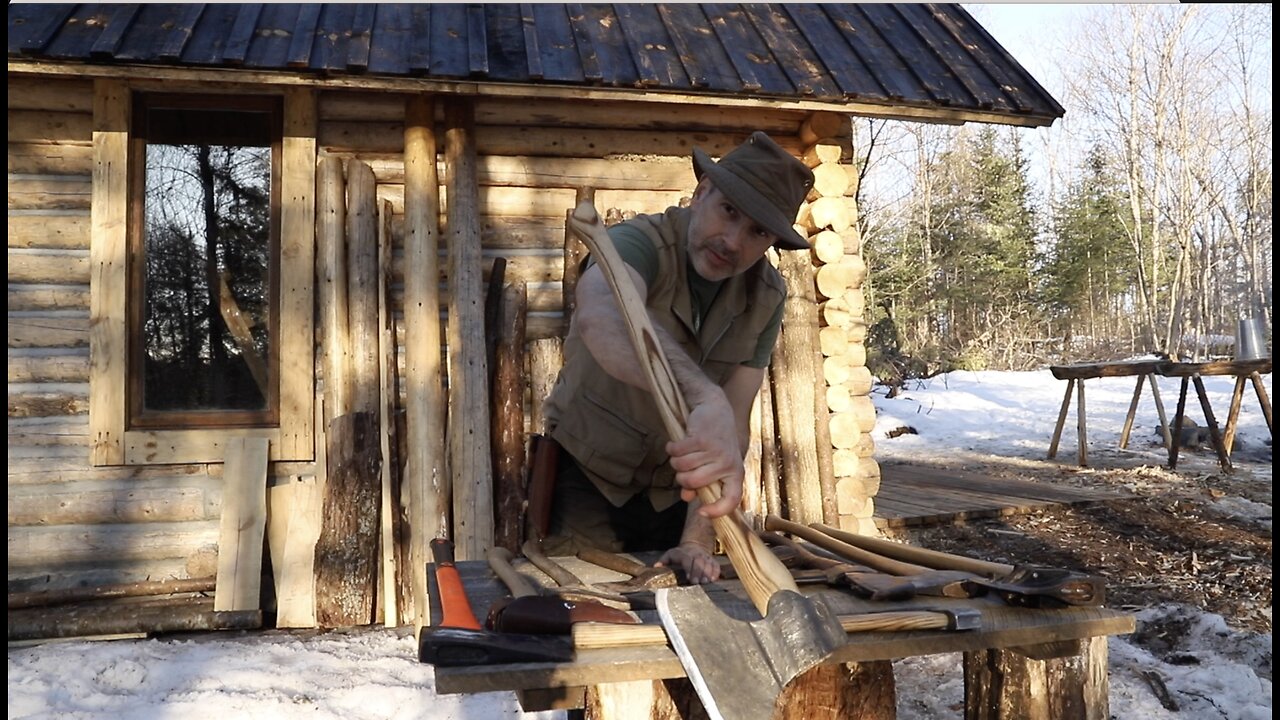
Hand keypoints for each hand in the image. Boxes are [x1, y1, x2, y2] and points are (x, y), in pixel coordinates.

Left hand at [657, 542, 720, 583]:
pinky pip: (716, 565)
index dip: (689, 568)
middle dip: (699, 572)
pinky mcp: (712, 560)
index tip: (689, 578)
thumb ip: (663, 561)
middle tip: (698, 582)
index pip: (687, 560)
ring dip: (707, 572)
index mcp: (685, 554)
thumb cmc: (680, 554)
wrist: (694, 546)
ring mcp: (705, 557)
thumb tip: (655, 566)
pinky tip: (713, 579)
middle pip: (699, 562)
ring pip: (708, 563)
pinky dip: (715, 572)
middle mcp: (696, 554)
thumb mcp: (670, 555)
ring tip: (706, 581)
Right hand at [666, 397, 743, 517]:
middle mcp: (727, 464)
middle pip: (692, 482)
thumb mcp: (715, 463)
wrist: (715, 407)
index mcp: (735, 473)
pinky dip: (671, 447)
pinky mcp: (700, 439)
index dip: (717, 511)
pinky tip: (677, 442)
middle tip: (684, 465)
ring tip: (684, 450)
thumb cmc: (715, 440)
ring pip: (681, 467)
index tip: (701, 512)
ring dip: (676, 459)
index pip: (731, 499)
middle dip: (681, 476)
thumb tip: (687, 497)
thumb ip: (702, 482)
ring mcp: (714, 451)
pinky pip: (676, 452)